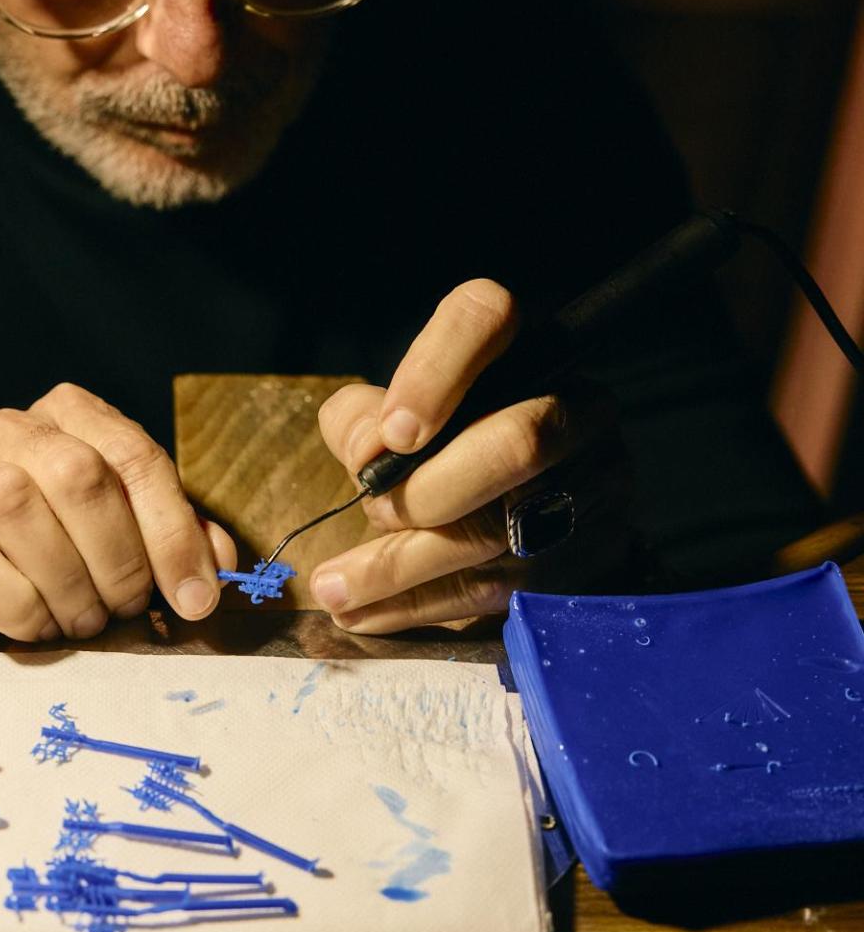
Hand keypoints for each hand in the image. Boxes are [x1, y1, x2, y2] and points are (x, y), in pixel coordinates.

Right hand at [0, 383, 232, 639]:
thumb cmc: (52, 545)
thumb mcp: (122, 530)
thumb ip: (173, 536)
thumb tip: (218, 569)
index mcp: (70, 414)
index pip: (135, 457)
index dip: (172, 533)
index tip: (195, 598)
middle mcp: (9, 427)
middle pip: (79, 474)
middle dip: (118, 557)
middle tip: (127, 610)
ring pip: (17, 502)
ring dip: (65, 580)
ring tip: (82, 620)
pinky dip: (17, 605)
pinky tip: (37, 625)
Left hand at [309, 280, 632, 633]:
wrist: (538, 501)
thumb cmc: (447, 442)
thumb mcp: (395, 411)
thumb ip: (363, 418)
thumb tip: (368, 453)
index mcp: (526, 345)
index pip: (486, 318)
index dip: (434, 373)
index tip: (392, 434)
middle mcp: (577, 405)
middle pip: (516, 444)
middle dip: (426, 491)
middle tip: (370, 510)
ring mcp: (597, 483)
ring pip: (502, 531)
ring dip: (402, 566)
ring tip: (333, 587)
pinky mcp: (590, 554)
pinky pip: (500, 589)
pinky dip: (420, 605)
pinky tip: (364, 613)